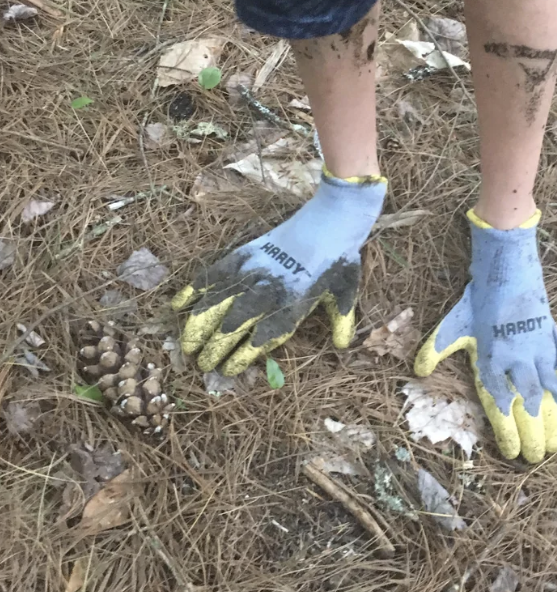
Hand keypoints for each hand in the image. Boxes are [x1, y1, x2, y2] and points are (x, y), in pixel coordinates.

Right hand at [172, 174, 385, 374]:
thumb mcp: (345, 295)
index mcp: (289, 311)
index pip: (256, 344)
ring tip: (187, 346)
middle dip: (211, 351)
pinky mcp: (241, 255)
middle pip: (228, 331)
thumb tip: (344, 347)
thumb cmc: (339, 260)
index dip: (237, 359)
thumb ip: (341, 323)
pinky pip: (210, 275)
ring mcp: (250, 274)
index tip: (226, 370)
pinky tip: (178, 305)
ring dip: (196, 328)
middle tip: (202, 363)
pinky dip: (192, 290)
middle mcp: (265, 296)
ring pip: (213, 307)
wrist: (330, 220)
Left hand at [414, 212, 556, 462]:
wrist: (506, 266)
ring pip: (552, 395)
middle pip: (528, 408)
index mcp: (491, 361)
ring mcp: (539, 350)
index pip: (499, 407)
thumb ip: (435, 351)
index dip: (507, 434)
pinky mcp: (554, 337)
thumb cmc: (477, 297)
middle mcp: (517, 361)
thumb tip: (415, 371)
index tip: (512, 454)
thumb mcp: (452, 325)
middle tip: (537, 458)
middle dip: (534, 436)